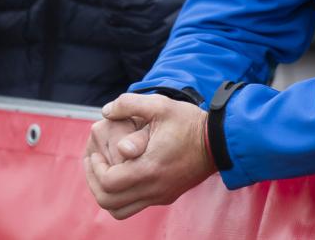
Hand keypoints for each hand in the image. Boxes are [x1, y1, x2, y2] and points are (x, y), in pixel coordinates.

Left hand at [84, 93, 214, 219]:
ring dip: (106, 194)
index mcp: (149, 168)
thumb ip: (130, 104)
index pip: (108, 183)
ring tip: (105, 172)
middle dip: (94, 183)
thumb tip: (106, 111)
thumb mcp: (160, 105)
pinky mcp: (167, 196)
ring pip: (120, 211)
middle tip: (94, 163)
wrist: (220, 141)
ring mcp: (161, 195)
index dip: (95, 169)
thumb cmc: (189, 122)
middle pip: (108, 202)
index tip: (96, 153)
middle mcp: (153, 188)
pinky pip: (135, 206)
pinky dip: (122, 196)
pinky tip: (124, 174)